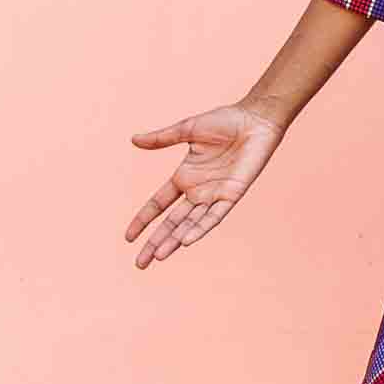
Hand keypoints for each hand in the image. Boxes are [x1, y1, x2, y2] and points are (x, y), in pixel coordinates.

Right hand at [125, 101, 285, 268]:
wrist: (255, 120)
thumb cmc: (225, 121)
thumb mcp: (187, 130)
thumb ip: (162, 139)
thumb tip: (134, 140)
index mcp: (185, 176)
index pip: (158, 204)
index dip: (143, 220)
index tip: (128, 237)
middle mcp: (198, 190)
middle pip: (172, 223)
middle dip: (155, 242)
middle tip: (140, 263)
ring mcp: (214, 195)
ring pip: (190, 224)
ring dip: (174, 240)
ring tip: (159, 257)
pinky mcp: (232, 194)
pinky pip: (214, 216)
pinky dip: (200, 228)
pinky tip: (185, 241)